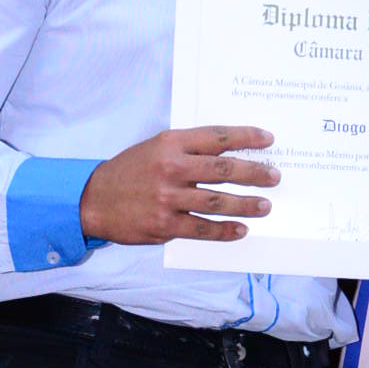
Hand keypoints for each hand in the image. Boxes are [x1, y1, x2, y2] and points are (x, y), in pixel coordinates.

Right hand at [78, 126, 279, 245]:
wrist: (94, 200)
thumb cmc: (129, 172)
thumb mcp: (155, 148)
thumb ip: (187, 149)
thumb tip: (226, 154)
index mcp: (170, 143)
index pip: (217, 137)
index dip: (246, 137)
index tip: (268, 139)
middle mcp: (172, 168)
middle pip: (223, 170)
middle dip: (254, 173)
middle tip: (274, 176)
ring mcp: (168, 198)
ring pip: (217, 201)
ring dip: (246, 204)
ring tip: (265, 206)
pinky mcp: (165, 225)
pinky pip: (202, 228)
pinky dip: (224, 230)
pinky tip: (240, 229)